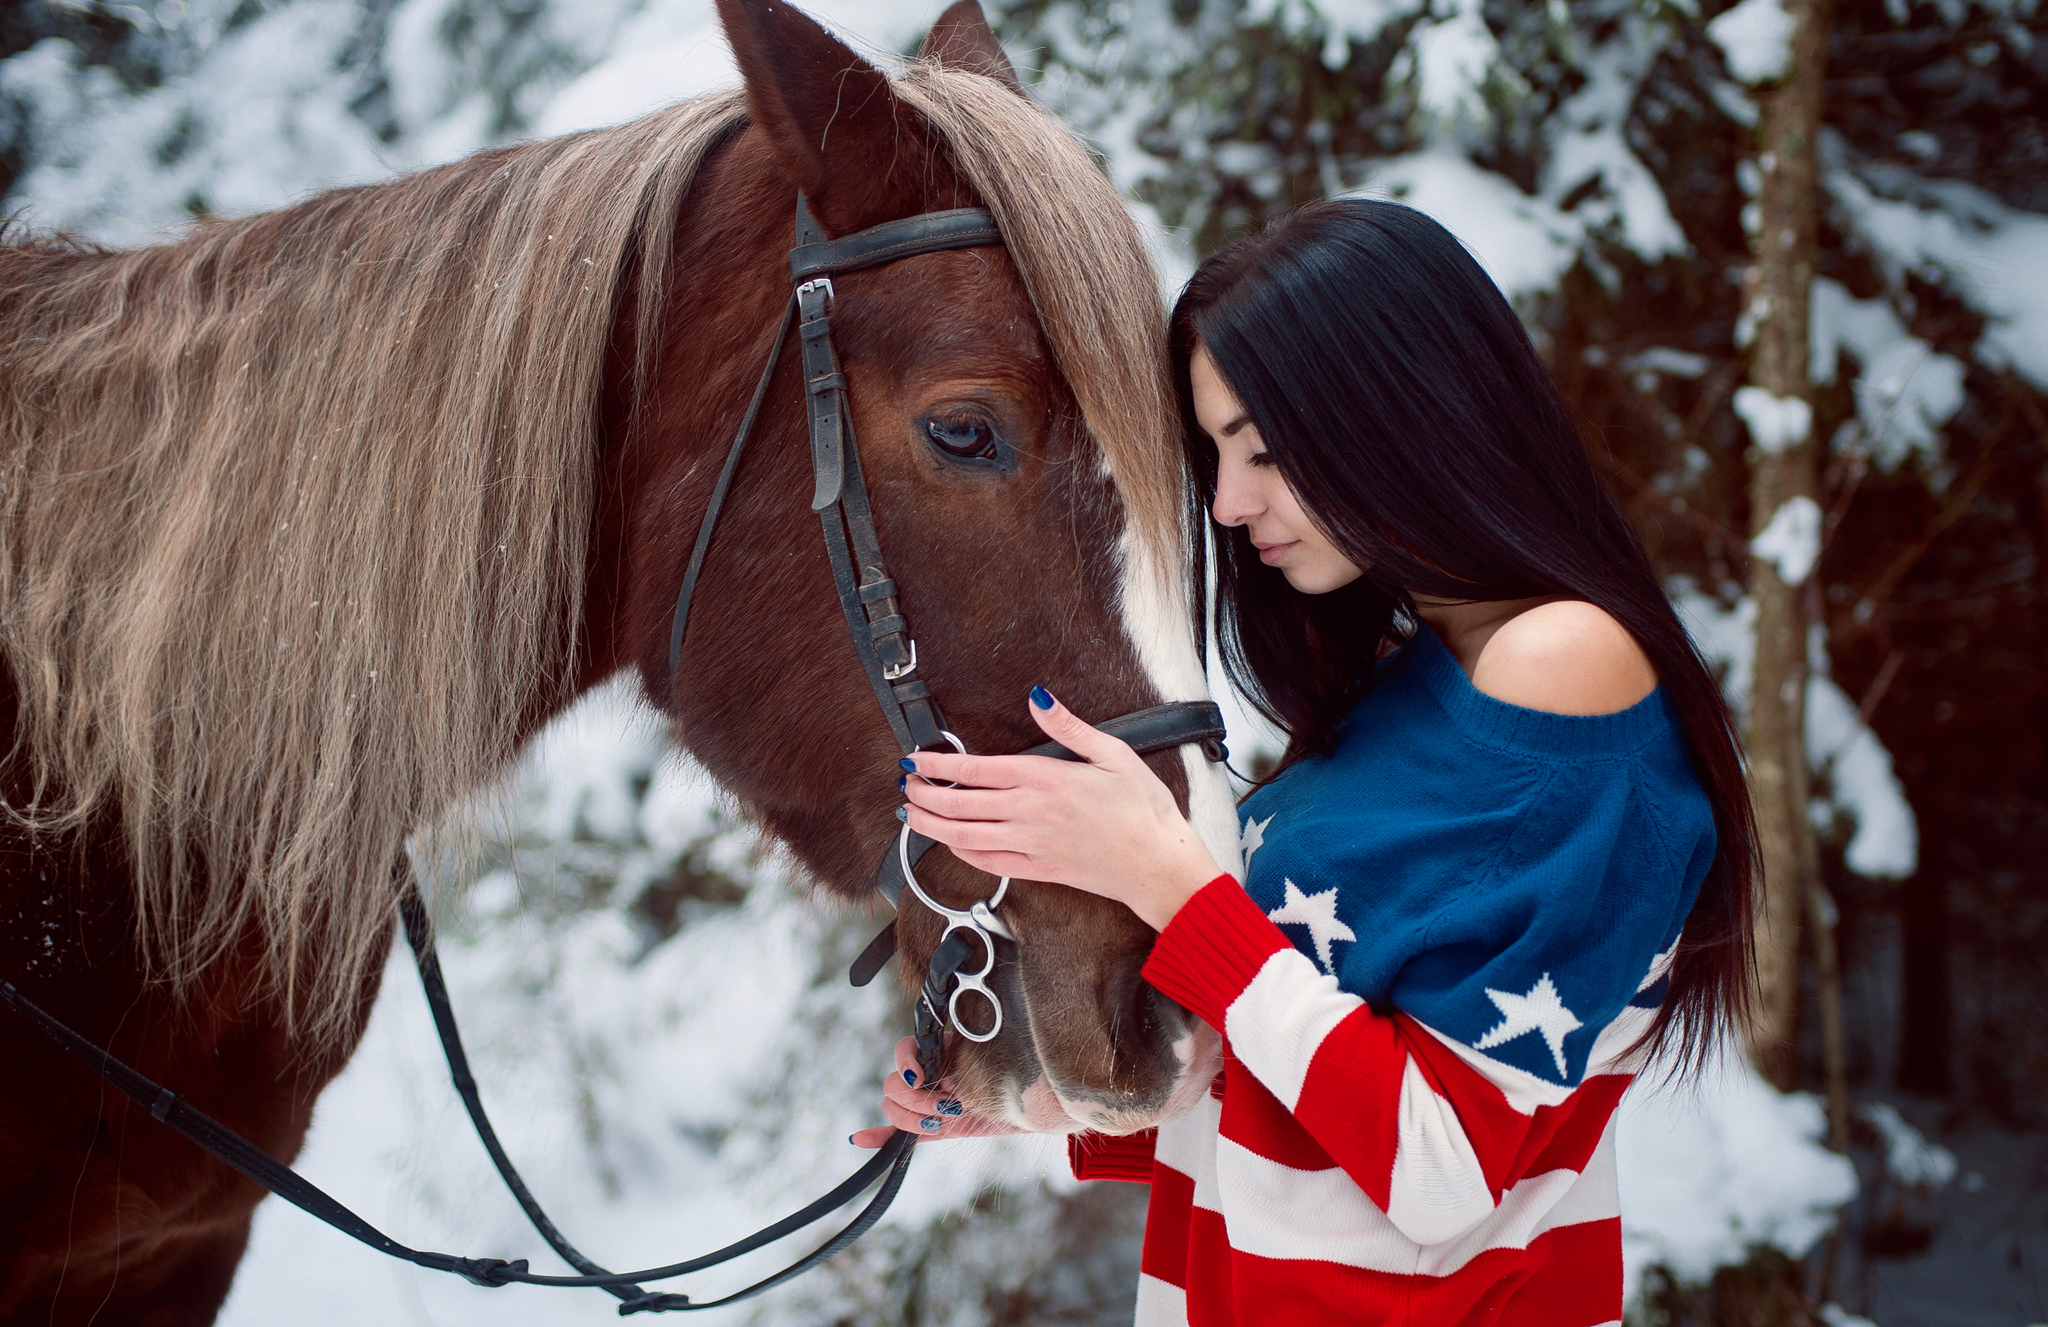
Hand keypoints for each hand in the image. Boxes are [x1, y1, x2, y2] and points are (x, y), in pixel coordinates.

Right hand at [850, 1037, 1024, 1147]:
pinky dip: (878, 1136)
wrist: (1034, 1106)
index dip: (907, 1065)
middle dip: (918, 1101)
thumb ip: (966, 1064)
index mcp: (940, 1052)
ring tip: (945, 1120)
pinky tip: (860, 1138)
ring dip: (912, 1119)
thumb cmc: (1017, 1078)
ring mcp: (926, 1103)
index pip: (904, 1051)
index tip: (922, 1079)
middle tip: (949, 1108)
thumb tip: (952, 1074)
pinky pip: (896, 1133)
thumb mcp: (991, 1067)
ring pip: (893, 1109)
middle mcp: (929, 1076)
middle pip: (894, 1085)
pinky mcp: (930, 1128)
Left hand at [897, 687, 1223, 930]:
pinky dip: (962, 854)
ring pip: (965, 837)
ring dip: (931, 826)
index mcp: (1044, 780)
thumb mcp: (1113, 753)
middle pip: (959, 805)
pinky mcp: (1038, 870)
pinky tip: (951, 844)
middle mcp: (1030, 814)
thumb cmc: (1141, 809)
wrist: (1157, 863)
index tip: (915, 760)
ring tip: (911, 815)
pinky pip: (988, 863)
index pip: (975, 770)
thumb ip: (1069, 726)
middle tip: (905, 785)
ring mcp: (1031, 845)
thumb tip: (1038, 697)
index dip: (937, 765)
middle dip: (924, 795)